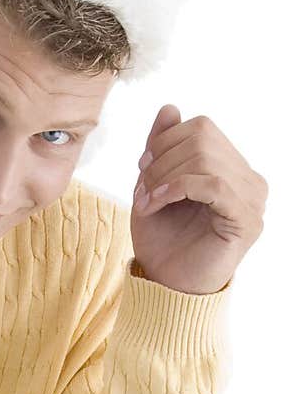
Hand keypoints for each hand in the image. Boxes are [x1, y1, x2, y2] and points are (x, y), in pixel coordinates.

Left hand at [132, 105, 267, 294]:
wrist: (166, 286)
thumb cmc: (162, 240)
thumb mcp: (154, 186)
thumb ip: (163, 148)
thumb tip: (169, 107)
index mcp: (231, 169)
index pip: (202, 128)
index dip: (166, 142)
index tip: (142, 169)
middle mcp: (249, 180)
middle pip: (204, 138)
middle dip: (162, 159)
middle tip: (142, 189)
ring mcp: (252, 200)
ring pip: (207, 158)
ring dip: (165, 176)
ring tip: (146, 201)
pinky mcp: (245, 220)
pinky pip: (213, 184)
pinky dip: (177, 188)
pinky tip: (156, 205)